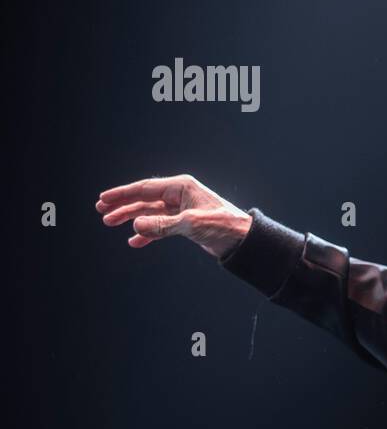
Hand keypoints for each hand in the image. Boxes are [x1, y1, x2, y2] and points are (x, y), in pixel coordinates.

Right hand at [96, 173, 251, 258]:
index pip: (145, 188)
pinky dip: (147, 233)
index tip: (103, 199)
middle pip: (144, 199)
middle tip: (102, 211)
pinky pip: (160, 226)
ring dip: (131, 218)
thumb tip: (135, 225)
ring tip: (110, 223)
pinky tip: (134, 241)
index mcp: (181, 187)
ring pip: (149, 212)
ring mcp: (181, 209)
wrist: (244, 241)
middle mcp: (180, 195)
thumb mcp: (191, 224)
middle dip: (122, 204)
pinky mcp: (185, 224)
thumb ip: (162, 225)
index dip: (122, 194)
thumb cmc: (224, 226)